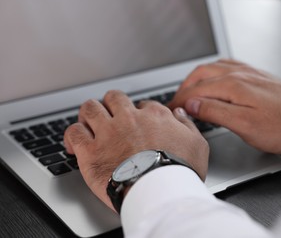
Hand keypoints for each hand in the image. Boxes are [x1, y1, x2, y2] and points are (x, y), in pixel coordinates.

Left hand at [64, 90, 208, 210]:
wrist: (159, 191)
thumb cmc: (180, 170)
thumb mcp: (198, 144)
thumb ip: (188, 125)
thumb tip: (179, 113)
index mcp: (154, 116)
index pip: (142, 105)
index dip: (139, 113)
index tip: (138, 123)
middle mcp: (129, 118)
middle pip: (114, 98)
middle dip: (112, 104)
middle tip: (111, 115)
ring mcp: (108, 133)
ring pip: (90, 108)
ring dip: (89, 113)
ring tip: (90, 122)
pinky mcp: (90, 151)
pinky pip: (74, 132)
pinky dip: (73, 134)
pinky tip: (75, 142)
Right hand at [169, 59, 280, 154]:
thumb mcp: (245, 125)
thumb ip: (215, 111)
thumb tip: (192, 104)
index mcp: (233, 85)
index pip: (196, 90)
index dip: (180, 101)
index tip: (171, 110)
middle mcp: (240, 74)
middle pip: (201, 74)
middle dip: (184, 87)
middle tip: (175, 102)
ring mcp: (249, 72)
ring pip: (213, 68)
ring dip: (196, 78)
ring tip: (188, 91)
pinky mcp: (257, 76)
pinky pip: (228, 66)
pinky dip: (212, 72)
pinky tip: (214, 78)